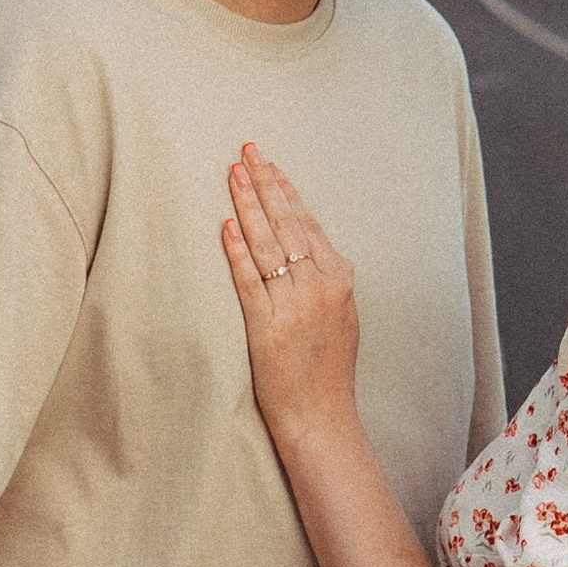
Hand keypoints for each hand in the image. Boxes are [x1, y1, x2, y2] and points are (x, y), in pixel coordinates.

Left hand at [223, 145, 360, 443]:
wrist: (321, 415)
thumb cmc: (328, 369)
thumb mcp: (342, 316)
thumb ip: (327, 280)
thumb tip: (309, 249)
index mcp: (339, 279)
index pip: (307, 223)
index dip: (286, 190)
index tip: (270, 164)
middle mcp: (319, 286)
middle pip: (287, 223)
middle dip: (264, 183)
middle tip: (247, 151)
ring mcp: (294, 304)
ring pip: (267, 244)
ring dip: (247, 205)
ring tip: (232, 175)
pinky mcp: (267, 325)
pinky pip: (248, 280)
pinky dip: (236, 250)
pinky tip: (224, 226)